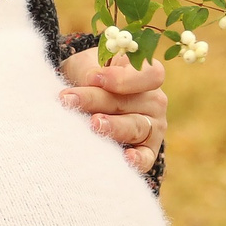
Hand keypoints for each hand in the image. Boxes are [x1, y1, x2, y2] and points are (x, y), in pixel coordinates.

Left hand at [59, 51, 167, 174]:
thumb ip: (91, 72)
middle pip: (131, 102)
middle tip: (71, 101)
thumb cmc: (89, 79)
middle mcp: (154, 101)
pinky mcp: (147, 151)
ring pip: (136, 128)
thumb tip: (92, 80)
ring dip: (114, 127)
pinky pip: (146, 157)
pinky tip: (126, 158)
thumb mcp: (87, 67)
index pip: (150, 74)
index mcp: (147, 76)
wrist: (86, 103)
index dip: (123, 77)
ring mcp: (153, 127)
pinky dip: (138, 159)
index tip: (93, 78)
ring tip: (93, 124)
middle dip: (99, 101)